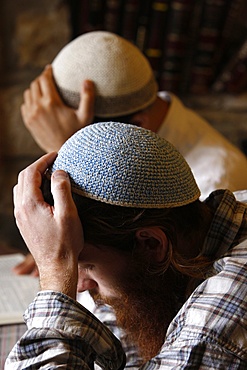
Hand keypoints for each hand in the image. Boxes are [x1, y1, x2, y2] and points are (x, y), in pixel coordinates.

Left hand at [13, 152, 83, 298]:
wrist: (57, 267)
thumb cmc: (65, 242)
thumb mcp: (68, 214)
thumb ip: (62, 190)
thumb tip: (58, 172)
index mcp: (30, 204)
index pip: (31, 173)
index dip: (43, 160)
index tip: (56, 154)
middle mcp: (21, 209)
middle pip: (23, 178)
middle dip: (38, 166)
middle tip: (54, 162)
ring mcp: (21, 217)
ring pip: (21, 188)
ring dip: (33, 178)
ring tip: (49, 175)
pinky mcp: (24, 224)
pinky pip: (22, 199)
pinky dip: (31, 189)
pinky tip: (44, 193)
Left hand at [21, 65, 94, 151]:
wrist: (63, 151)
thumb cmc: (77, 134)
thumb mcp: (86, 116)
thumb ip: (88, 97)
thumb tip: (87, 80)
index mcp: (51, 102)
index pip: (45, 79)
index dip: (48, 71)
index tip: (51, 69)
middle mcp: (38, 107)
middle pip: (35, 84)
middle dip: (42, 79)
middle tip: (49, 79)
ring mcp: (31, 114)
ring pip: (28, 93)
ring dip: (35, 89)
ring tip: (43, 89)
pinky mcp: (28, 122)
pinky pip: (25, 105)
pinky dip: (30, 100)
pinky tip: (38, 102)